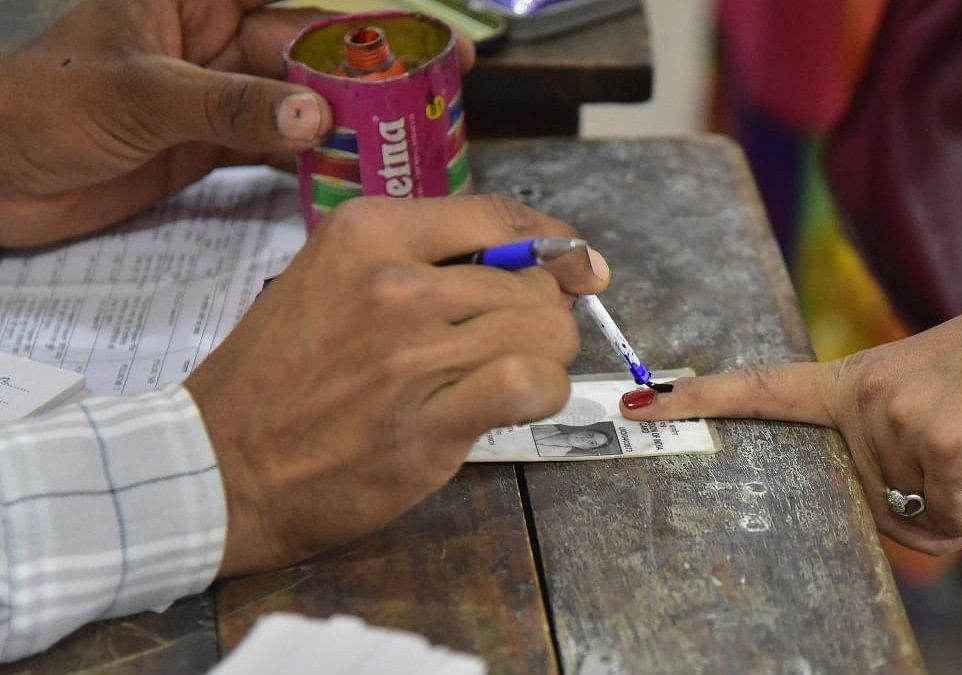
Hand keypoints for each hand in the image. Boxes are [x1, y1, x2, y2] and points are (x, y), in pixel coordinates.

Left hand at [0, 0, 474, 246]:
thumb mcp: (140, 93)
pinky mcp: (213, 143)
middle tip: (436, 88)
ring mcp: (217, 93)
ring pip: (301, 100)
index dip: (359, 4)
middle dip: (370, 68)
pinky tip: (356, 174)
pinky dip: (315, 163)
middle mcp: (212, 37)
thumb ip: (229, 105)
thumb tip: (317, 116)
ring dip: (351, 121)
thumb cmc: (40, 109)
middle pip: (309, 46)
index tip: (420, 20)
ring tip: (410, 136)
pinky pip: (279, 147)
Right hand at [185, 195, 608, 575]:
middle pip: (533, 281)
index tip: (575, 267)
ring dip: (547, 356)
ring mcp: (413, 354)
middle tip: (517, 340)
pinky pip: (529, 384)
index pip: (500, 216)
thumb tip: (540, 262)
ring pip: (544, 330)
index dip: (555, 244)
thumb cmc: (279, 369)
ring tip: (514, 374)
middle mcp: (396, 283)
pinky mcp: (429, 421)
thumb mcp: (332, 276)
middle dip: (544, 312)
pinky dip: (542, 392)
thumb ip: (423, 260)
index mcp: (369, 231)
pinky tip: (518, 402)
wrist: (219, 462)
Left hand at [620, 311, 961, 552]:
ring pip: (922, 523)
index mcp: (851, 381)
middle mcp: (861, 399)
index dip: (700, 400)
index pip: (762, 389)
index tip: (640, 403)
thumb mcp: (935, 399)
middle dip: (931, 512)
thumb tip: (919, 512)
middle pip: (871, 505)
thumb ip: (902, 445)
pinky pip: (958, 522)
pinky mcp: (939, 443)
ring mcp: (894, 420)